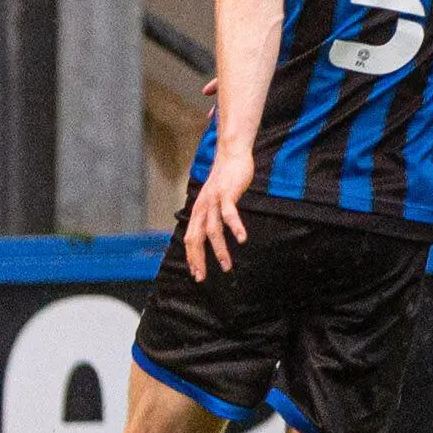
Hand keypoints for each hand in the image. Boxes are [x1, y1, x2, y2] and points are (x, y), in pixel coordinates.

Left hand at [181, 153, 250, 281]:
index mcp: (198, 211)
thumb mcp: (214, 200)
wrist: (230, 155)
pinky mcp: (226, 194)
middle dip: (198, 259)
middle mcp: (202, 208)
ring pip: (212, 230)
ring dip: (219, 249)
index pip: (190, 238)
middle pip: (195, 238)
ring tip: (226, 265)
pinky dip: (235, 226)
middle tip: (202, 276)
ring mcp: (213, 201)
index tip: (196, 273)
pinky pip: (229, 213)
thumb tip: (212, 233)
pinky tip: (242, 239)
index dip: (191, 257)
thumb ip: (212, 215)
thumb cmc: (225, 180)